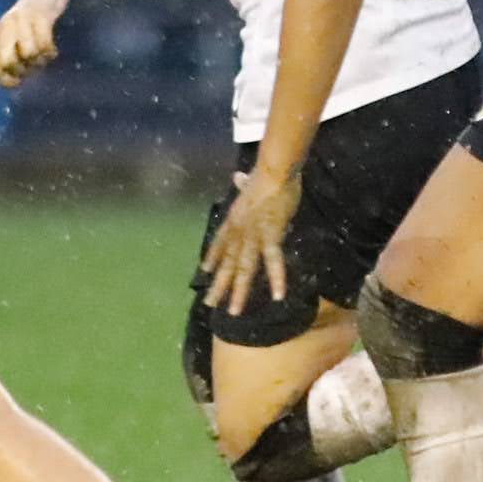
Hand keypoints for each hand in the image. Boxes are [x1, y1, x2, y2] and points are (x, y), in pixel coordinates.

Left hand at [0, 0, 68, 88]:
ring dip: (40, 60)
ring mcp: (22, 19)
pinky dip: (50, 53)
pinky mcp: (40, 15)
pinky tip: (52, 51)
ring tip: (44, 55)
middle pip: (8, 62)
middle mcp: (5, 26)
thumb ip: (12, 58)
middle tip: (32, 65)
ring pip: (29, 53)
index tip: (19, 81)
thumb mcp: (16, 37)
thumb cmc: (32, 21)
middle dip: (23, 69)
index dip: (7, 80)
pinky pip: (44, 45)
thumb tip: (11, 83)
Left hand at [200, 160, 302, 316]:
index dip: (212, 257)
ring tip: (233, 311)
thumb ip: (244, 184)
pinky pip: (273, 261)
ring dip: (239, 291)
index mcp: (234, 219)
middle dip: (218, 284)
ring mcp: (252, 235)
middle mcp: (239, 231)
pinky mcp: (270, 236)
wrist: (273, 170)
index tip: (204, 270)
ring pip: (244, 268)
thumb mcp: (250, 181)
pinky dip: (276, 279)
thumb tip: (239, 177)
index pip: (220, 242)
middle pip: (227, 262)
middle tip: (209, 303)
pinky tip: (278, 296)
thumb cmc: (266, 174)